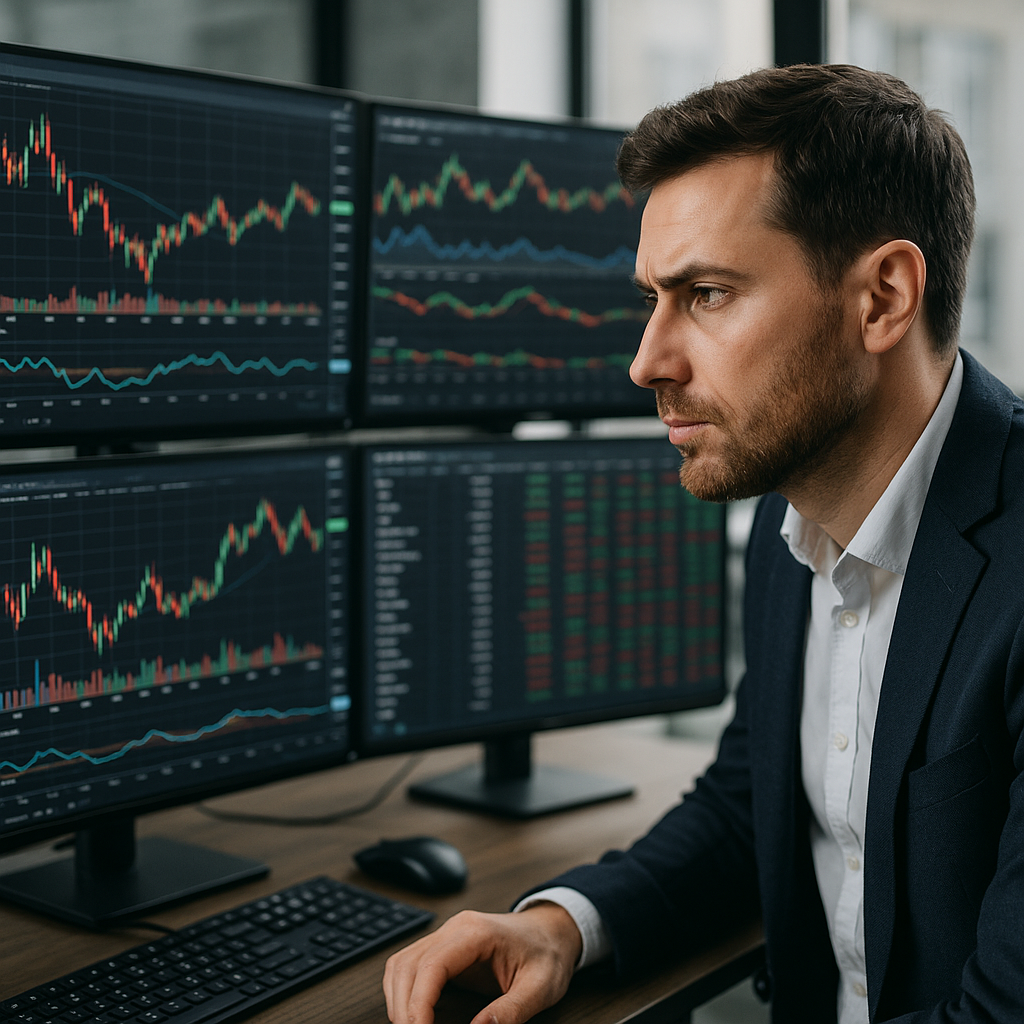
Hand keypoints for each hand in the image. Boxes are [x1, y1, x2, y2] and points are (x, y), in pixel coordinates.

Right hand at [383, 902, 583, 1023]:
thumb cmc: (548, 953)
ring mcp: (447, 935)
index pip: (432, 965)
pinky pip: (411, 965)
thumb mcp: (541, 987)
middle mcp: (455, 929)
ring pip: (402, 963)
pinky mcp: (445, 947)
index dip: (418, 1003)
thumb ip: (511, 1011)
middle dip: (404, 1007)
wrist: (553, 930)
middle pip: (408, 965)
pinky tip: (412, 1013)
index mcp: (477, 933)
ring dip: (399, 999)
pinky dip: (405, 991)